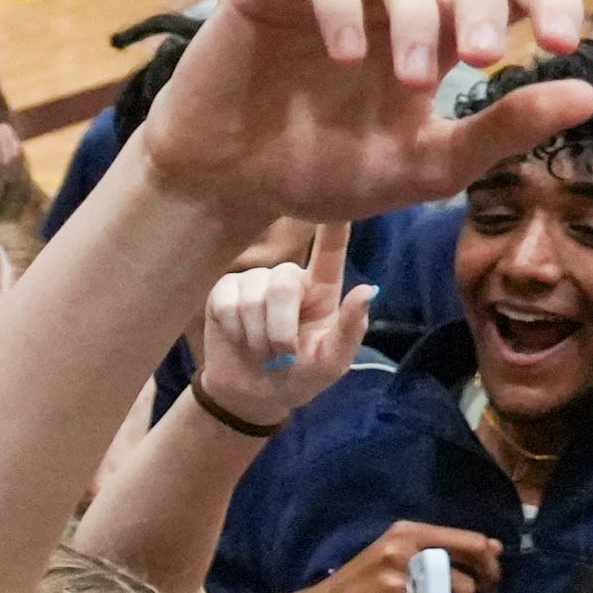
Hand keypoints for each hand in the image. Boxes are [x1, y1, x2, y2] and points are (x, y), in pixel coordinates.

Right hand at [127, 0, 589, 237]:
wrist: (227, 183)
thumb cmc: (323, 170)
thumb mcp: (426, 166)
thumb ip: (500, 132)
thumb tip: (588, 95)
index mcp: (443, 27)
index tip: (562, 45)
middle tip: (485, 58)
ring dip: (415, 10)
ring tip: (410, 79)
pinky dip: (341, 2)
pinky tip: (346, 55)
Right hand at [187, 218, 372, 436]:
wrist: (252, 394)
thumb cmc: (299, 377)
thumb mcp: (331, 363)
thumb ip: (351, 329)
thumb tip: (368, 289)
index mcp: (321, 289)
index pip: (330, 251)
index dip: (333, 225)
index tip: (337, 198)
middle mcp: (288, 278)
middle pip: (282, 282)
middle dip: (279, 327)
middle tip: (280, 353)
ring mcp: (254, 282)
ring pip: (252, 296)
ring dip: (256, 335)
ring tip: (261, 350)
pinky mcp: (223, 291)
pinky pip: (225, 302)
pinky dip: (234, 330)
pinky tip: (238, 338)